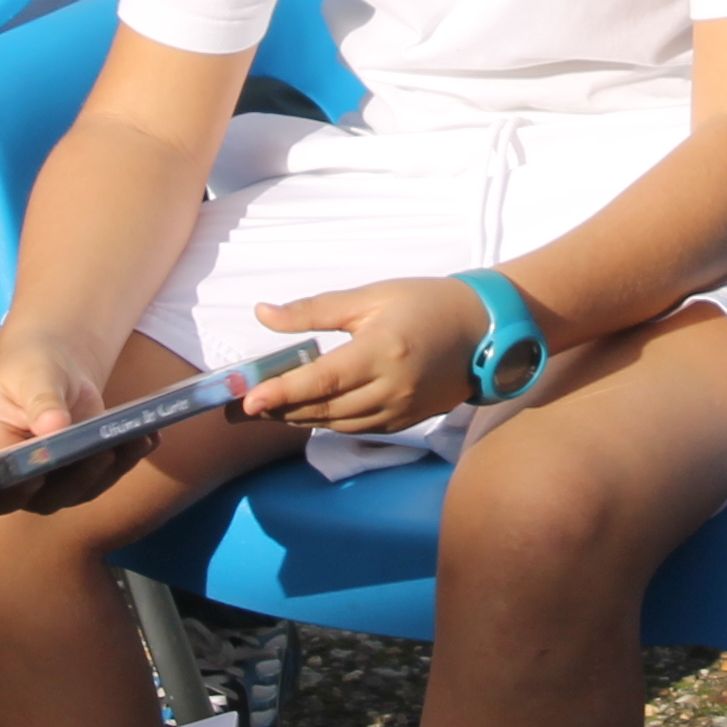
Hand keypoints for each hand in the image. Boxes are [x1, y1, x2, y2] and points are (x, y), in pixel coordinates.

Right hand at [0, 328, 146, 517]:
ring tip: (135, 437)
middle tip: (101, 450)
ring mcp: (55, 481)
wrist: (53, 368)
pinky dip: (130, 455)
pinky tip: (149, 435)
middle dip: (75, 478)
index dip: (8, 495)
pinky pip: (110, 473)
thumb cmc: (29, 370)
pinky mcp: (88, 473)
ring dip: (111, 468)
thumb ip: (40, 401)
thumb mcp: (31, 375)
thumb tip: (54, 427)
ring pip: (83, 490)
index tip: (34, 475)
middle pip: (45, 499)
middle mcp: (21, 479)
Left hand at [246, 275, 497, 437]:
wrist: (482, 328)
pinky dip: (330, 422)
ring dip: (301, 419)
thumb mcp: (370, 297)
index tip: (248, 399)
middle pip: (325, 408)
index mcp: (381, 351)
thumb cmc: (424, 303)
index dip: (282, 392)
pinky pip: (358, 429)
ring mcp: (402, 409)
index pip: (322, 380)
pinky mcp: (408, 421)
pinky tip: (311, 411)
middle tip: (244, 407)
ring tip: (270, 409)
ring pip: (338, 424)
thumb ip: (314, 310)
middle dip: (280, 409)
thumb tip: (263, 314)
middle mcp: (392, 387)